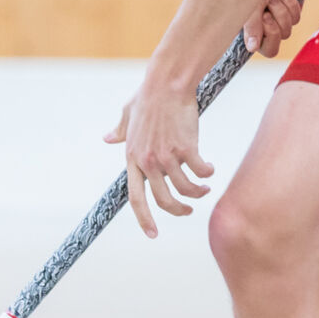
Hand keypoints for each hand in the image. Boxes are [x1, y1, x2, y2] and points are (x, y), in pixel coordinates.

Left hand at [105, 82, 211, 236]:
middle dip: (178, 211)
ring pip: (185, 189)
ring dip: (198, 193)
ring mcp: (167, 156)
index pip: (136, 198)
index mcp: (133, 158)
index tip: (152, 234)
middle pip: (163, 200)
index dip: (144, 219)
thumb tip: (108, 138)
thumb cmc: (148, 96)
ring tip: (205, 188)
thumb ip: (119, 130)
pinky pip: (200, 172)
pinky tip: (210, 169)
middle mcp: (148, 162)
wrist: (167, 83)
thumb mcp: (128, 114)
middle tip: (188, 210)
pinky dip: (208, 173)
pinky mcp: (186, 148)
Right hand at [244, 0, 307, 58]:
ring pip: (289, 28)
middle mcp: (267, 26)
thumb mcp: (250, 3)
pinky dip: (291, 2)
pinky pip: (297, 16)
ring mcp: (282, 18)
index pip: (267, 50)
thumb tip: (252, 49)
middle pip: (279, 41)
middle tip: (269, 4)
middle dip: (276, 21)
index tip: (264, 19)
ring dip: (281, 9)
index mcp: (253, 28)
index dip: (269, 38)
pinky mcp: (295, 8)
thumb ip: (251, 26)